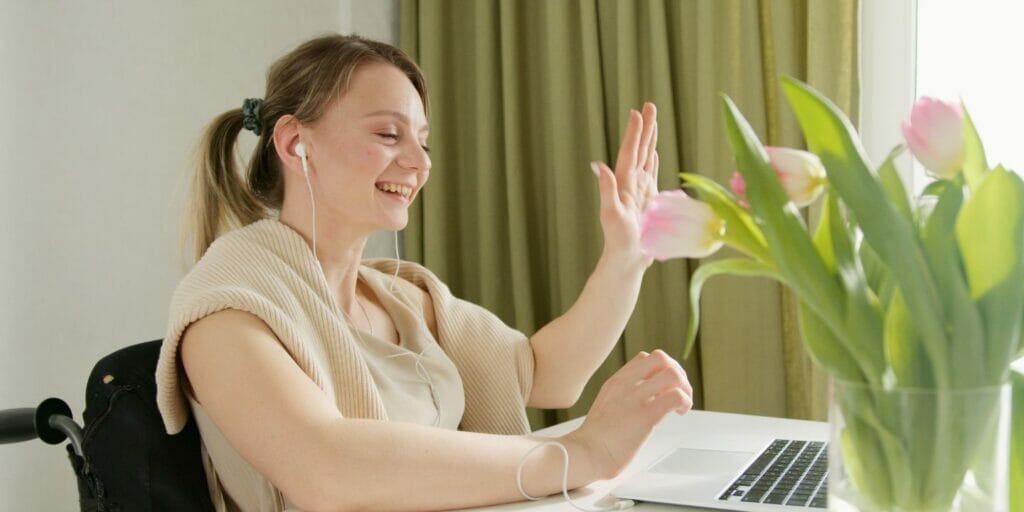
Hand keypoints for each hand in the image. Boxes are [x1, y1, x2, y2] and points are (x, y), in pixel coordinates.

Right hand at [566, 350, 692, 479]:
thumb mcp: (607, 407)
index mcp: (616, 382)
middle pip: (661, 358)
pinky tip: (678, 414)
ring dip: (685, 388)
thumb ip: (627, 399)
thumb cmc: (596, 440)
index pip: (646, 358)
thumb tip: (653, 401)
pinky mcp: (645, 416)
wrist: (584, 454)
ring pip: (673, 373)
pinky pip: (675, 396)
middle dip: (678, 374)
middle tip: (679, 394)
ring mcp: (635, 398)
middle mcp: (625, 384)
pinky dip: (684, 402)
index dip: (662, 370)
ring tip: (681, 406)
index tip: (664, 389)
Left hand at [592, 103, 659, 268]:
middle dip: (645, 128)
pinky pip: (652, 174)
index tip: (637, 112)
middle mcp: (631, 183)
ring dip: (650, 139)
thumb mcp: (611, 215)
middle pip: (639, 149)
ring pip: (647, 158)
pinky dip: (653, 160)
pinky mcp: (648, 200)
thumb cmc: (619, 241)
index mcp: (624, 184)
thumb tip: (597, 165)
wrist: (626, 260)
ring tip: (653, 121)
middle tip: (649, 105)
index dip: (634, 133)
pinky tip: (654, 152)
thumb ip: (606, 190)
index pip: (629, 152)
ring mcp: (640, 191)